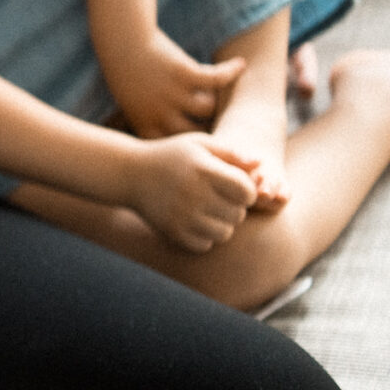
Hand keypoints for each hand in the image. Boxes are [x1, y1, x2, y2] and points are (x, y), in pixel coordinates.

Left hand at [102, 25, 244, 137]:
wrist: (122, 41)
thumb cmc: (130, 75)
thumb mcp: (137, 106)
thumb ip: (158, 124)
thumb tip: (191, 140)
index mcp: (147, 125)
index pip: (178, 147)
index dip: (198, 147)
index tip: (213, 145)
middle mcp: (161, 113)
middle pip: (198, 133)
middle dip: (212, 130)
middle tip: (230, 125)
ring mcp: (172, 94)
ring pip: (209, 108)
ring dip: (217, 100)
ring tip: (223, 92)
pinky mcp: (183, 73)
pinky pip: (216, 78)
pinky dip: (230, 71)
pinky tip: (239, 65)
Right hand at [127, 132, 261, 251]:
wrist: (129, 174)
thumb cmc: (170, 156)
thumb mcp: (199, 144)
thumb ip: (231, 153)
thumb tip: (261, 163)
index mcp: (204, 170)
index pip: (247, 192)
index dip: (246, 190)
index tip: (234, 185)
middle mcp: (194, 195)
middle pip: (238, 215)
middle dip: (234, 207)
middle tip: (218, 198)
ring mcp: (182, 216)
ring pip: (224, 233)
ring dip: (221, 224)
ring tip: (208, 210)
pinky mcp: (173, 232)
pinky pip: (205, 244)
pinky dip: (204, 237)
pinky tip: (194, 221)